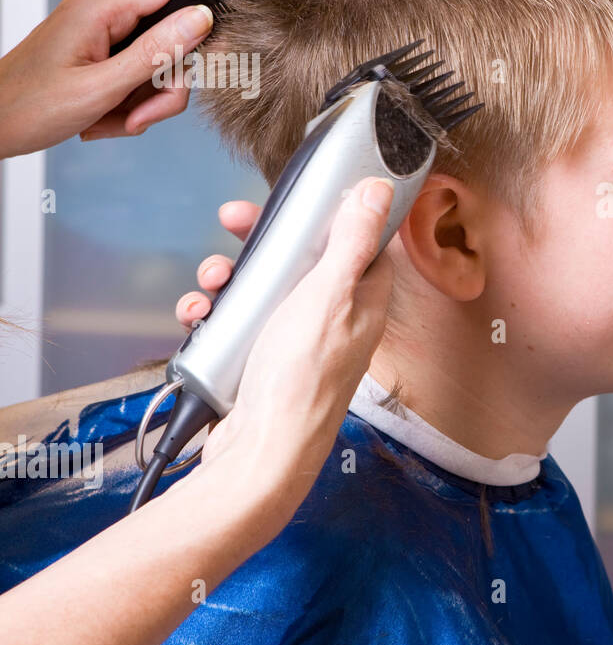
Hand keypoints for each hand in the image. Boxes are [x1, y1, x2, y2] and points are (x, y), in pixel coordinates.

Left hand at [0, 0, 212, 158]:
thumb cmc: (27, 107)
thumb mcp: (102, 87)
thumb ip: (157, 52)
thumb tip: (201, 19)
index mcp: (101, 6)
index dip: (197, 27)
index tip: (197, 66)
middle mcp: (102, 11)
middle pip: (172, 38)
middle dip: (165, 84)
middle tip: (141, 115)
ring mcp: (101, 32)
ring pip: (158, 64)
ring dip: (146, 101)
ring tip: (116, 121)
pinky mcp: (99, 51)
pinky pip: (137, 74)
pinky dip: (130, 103)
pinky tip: (106, 117)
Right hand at [172, 178, 394, 527]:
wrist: (259, 453)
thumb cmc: (302, 380)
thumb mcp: (329, 296)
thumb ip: (352, 241)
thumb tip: (381, 191)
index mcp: (363, 301)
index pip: (355, 240)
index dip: (327, 213)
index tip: (296, 197)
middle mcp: (333, 318)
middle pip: (300, 258)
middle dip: (261, 238)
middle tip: (232, 220)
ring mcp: (294, 340)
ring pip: (261, 286)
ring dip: (229, 276)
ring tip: (211, 282)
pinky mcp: (260, 360)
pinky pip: (236, 321)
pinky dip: (214, 314)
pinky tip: (198, 318)